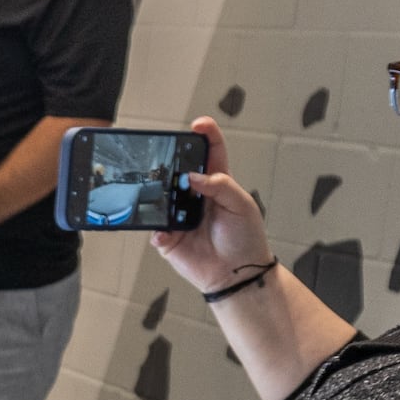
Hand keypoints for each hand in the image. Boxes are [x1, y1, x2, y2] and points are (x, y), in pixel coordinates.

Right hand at [147, 115, 274, 298]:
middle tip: (168, 158)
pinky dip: (157, 229)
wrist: (237, 275)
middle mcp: (195, 196)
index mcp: (217, 183)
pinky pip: (154, 228)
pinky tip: (166, 232)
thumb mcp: (242, 205)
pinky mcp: (168, 237)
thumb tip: (193, 176)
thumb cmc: (245, 238)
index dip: (205, 134)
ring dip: (160, 194)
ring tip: (166, 197)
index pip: (211, 152)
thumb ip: (221, 185)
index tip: (198, 124)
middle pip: (179, 170)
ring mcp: (179, 216)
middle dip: (172, 161)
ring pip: (161, 196)